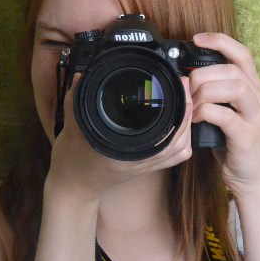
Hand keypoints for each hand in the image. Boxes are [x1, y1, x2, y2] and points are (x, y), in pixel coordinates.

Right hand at [46, 74, 193, 202]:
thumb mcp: (71, 126)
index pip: (161, 132)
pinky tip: (181, 124)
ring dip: (188, 125)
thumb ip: (76, 99)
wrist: (75, 185)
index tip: (179, 86)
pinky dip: (184, 140)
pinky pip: (176, 156)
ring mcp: (147, 166)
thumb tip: (83, 75)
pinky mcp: (149, 167)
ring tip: (185, 102)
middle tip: (185, 88)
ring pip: (181, 149)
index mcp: (124, 153)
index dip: (176, 108)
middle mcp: (140, 162)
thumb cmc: (72, 158)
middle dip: (186, 112)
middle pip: (179, 140)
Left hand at [190, 33, 259, 196]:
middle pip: (233, 70)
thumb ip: (215, 98)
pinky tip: (196, 118)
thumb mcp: (226, 117)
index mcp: (255, 92)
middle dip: (203, 74)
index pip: (243, 55)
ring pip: (234, 87)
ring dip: (205, 92)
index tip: (197, 39)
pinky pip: (226, 114)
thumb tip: (187, 82)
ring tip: (192, 105)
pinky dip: (206, 112)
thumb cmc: (234, 148)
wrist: (251, 181)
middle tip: (187, 89)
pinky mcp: (249, 136)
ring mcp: (257, 118)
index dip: (221, 42)